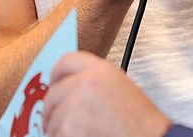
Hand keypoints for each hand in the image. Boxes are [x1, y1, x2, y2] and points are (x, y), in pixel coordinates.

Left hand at [44, 51, 170, 136]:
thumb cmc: (140, 124)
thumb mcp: (121, 88)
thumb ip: (95, 82)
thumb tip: (70, 88)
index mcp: (100, 70)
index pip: (65, 62)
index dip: (57, 75)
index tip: (54, 84)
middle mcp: (84, 83)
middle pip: (53, 93)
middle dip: (54, 109)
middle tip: (61, 120)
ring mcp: (74, 105)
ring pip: (51, 118)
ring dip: (59, 128)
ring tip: (80, 132)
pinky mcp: (67, 128)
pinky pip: (54, 134)